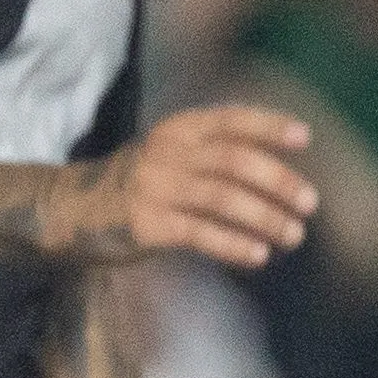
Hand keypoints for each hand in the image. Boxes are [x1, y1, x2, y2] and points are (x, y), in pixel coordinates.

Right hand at [70, 106, 318, 269]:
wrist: (69, 209)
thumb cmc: (137, 184)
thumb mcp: (171, 155)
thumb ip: (215, 155)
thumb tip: (283, 173)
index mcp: (177, 129)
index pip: (231, 120)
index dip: (269, 126)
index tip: (304, 138)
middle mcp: (166, 153)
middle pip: (235, 161)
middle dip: (279, 182)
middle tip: (309, 204)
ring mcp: (154, 188)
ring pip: (223, 198)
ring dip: (265, 217)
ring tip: (293, 235)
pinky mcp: (145, 224)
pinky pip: (199, 233)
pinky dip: (234, 245)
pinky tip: (258, 256)